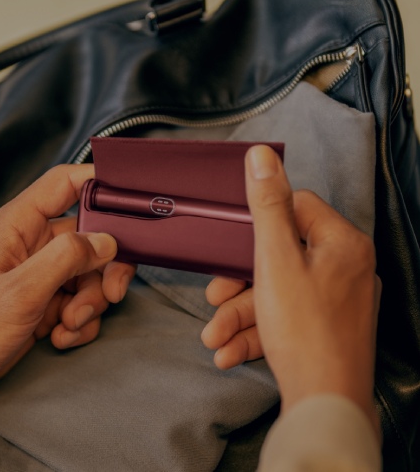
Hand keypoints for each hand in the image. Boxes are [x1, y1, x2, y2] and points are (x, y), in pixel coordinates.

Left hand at [0, 164, 134, 405]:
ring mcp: (36, 273)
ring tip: (68, 324)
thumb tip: (104, 240)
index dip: (98, 183)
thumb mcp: (19, 292)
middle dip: (104, 269)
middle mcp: (28, 243)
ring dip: (89, 303)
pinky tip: (59, 336)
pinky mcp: (40, 301)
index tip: (130, 203)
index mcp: (16, 226)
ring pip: (87, 274)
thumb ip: (65, 259)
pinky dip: (78, 321)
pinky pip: (77, 301)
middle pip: (88, 236)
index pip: (63, 183)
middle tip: (110, 294)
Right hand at [203, 145, 380, 428]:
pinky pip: (284, 320)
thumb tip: (262, 156)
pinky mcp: (327, 330)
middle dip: (237, 284)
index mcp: (341, 243)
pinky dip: (254, 334)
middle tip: (214, 296)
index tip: (235, 245)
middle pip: (279, 256)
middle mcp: (346, 268)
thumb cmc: (305, 332)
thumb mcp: (273, 261)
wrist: (324, 404)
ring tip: (213, 338)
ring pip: (276, 294)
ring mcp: (338, 303)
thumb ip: (266, 207)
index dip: (258, 225)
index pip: (296, 208)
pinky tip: (228, 353)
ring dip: (238, 316)